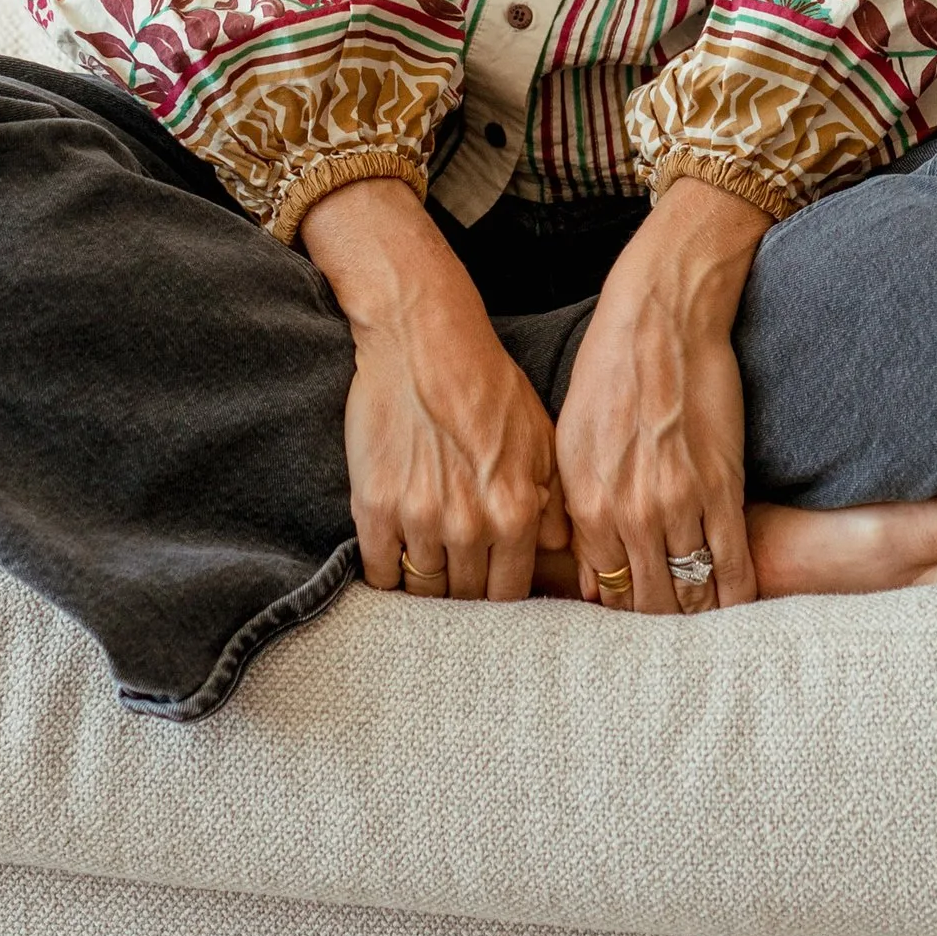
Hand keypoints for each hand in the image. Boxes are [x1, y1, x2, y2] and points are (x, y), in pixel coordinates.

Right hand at [299, 176, 562, 602]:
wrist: (421, 337)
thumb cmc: (486, 381)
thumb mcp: (541, 436)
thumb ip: (555, 500)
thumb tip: (562, 551)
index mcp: (516, 512)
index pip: (509, 593)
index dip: (499, 591)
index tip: (489, 584)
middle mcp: (470, 525)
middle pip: (465, 598)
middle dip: (463, 592)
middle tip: (455, 578)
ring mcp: (420, 519)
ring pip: (422, 589)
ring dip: (424, 582)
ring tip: (425, 566)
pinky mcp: (374, 507)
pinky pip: (380, 571)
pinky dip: (387, 573)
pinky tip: (394, 556)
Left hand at [555, 178, 769, 615]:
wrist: (659, 319)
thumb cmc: (608, 371)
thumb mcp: (570, 444)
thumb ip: (575, 516)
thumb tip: (589, 582)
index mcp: (586, 504)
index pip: (607, 589)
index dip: (624, 607)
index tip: (636, 617)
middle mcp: (630, 514)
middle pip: (649, 600)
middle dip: (661, 621)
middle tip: (671, 634)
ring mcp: (678, 504)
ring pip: (690, 590)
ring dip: (698, 612)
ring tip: (704, 624)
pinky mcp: (722, 488)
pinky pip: (731, 563)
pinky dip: (735, 594)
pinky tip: (737, 607)